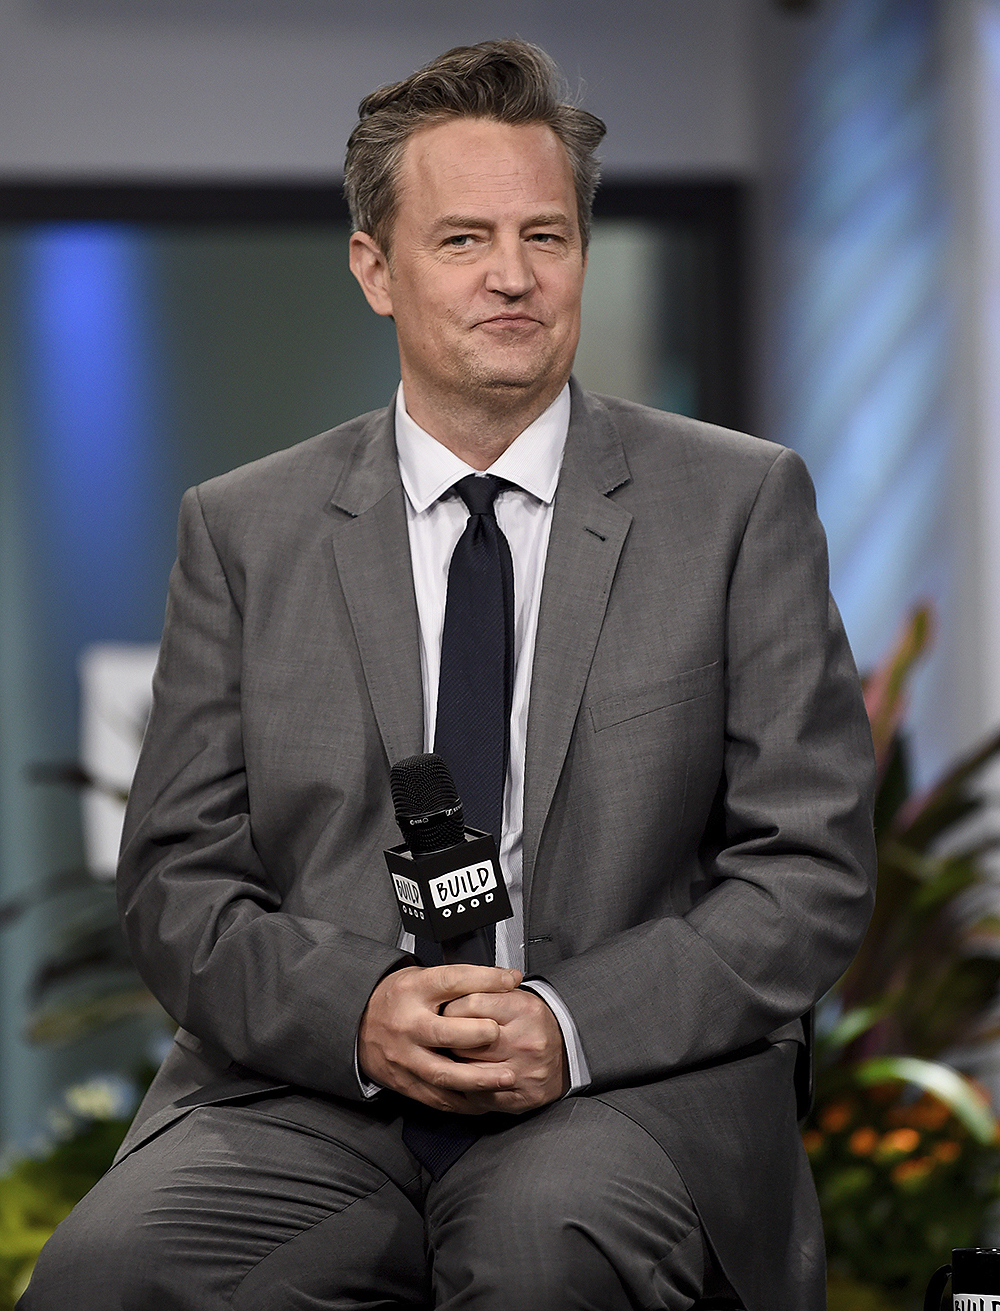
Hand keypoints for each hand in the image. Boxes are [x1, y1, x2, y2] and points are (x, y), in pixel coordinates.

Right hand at [358, 964, 522, 1112]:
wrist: (356, 1022)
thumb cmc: (398, 998)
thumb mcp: (423, 977)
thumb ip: (463, 980)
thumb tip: (507, 978)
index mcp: (413, 990)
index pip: (451, 980)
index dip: (484, 979)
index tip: (509, 980)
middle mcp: (407, 1024)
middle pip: (444, 1032)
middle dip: (478, 1035)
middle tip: (501, 1034)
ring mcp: (405, 1056)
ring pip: (443, 1073)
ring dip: (478, 1079)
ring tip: (506, 1078)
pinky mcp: (405, 1082)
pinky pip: (437, 1097)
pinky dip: (464, 1102)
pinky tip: (486, 1100)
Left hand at [442, 986, 568, 1113]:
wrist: (567, 1053)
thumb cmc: (533, 1022)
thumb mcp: (515, 996)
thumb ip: (485, 990)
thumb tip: (448, 993)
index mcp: (524, 1009)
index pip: (471, 1003)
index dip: (451, 1007)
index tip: (446, 1011)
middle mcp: (525, 1041)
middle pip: (466, 1040)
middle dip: (448, 1038)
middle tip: (445, 1036)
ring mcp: (523, 1073)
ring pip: (468, 1071)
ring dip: (454, 1065)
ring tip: (455, 1056)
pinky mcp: (520, 1098)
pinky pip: (478, 1097)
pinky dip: (466, 1088)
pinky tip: (467, 1077)